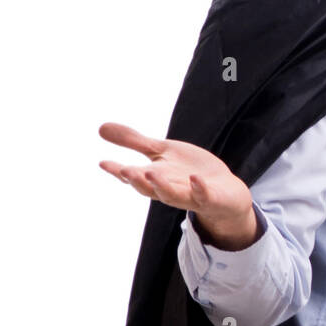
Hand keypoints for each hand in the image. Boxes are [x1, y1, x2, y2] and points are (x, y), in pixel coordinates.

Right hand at [98, 122, 259, 248]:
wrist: (224, 193)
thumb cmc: (188, 172)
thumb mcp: (161, 152)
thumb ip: (135, 142)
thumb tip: (101, 128)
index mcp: (155, 178)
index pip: (132, 176)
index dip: (117, 171)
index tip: (103, 163)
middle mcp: (168, 189)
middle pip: (148, 188)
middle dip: (136, 180)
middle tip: (124, 170)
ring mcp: (189, 196)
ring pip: (171, 195)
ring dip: (160, 186)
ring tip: (150, 174)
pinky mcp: (210, 198)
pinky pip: (203, 196)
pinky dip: (199, 188)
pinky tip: (195, 178)